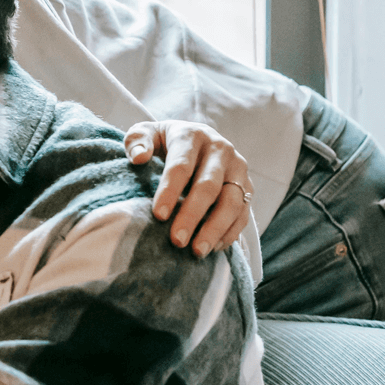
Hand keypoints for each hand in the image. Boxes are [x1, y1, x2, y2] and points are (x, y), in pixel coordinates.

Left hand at [123, 120, 252, 256]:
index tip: (158, 215)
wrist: (195, 139)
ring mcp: (238, 170)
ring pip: (232, 202)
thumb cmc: (163, 141)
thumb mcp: (146, 133)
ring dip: (216, 228)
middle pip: (208, 186)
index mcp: (193, 136)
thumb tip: (138, 157)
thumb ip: (137, 141)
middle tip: (176, 241)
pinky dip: (230, 232)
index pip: (181, 165)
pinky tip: (213, 248)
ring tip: (197, 251)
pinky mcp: (247, 187)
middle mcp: (220, 151)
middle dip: (192, 215)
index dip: (170, 191)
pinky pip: (244, 213)